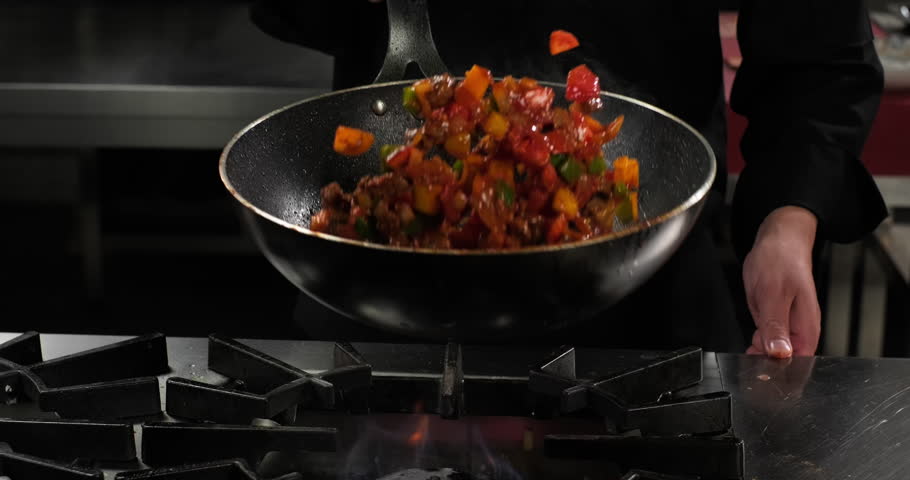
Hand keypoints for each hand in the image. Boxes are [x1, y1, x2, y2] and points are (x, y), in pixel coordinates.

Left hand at [743, 206, 820, 357]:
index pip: (797, 363)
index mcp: (806, 328)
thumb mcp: (772, 294)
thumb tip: (780, 354)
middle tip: (753, 344)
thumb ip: (776, 326)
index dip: (778, 368)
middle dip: (765, 359)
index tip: (759, 364)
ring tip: (755, 330)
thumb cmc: (780, 261)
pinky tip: (753, 330)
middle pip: (783, 360)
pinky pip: (766, 338)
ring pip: (772, 351)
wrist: (777, 241)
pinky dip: (757, 339)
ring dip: (759, 349)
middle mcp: (799, 330)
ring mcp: (786, 325)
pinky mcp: (775, 320)